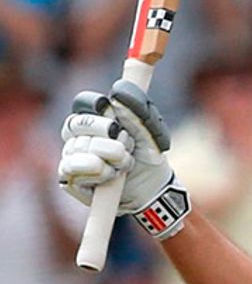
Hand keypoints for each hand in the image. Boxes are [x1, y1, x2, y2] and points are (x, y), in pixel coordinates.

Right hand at [59, 80, 189, 238]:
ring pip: (79, 147)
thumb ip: (136, 112)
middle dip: (108, 134)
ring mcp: (70, 156)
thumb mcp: (150, 133)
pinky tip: (111, 176)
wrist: (151, 190)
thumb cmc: (148, 157)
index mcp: (96, 120)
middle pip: (79, 124)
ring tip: (124, 164)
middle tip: (127, 146)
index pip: (83, 103)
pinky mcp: (68, 179)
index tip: (115, 116)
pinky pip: (74, 168)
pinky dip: (99, 171)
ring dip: (110, 156)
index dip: (96, 106)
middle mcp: (78, 136)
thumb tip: (118, 93)